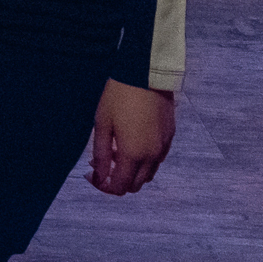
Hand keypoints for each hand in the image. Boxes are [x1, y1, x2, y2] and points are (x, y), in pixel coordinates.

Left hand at [86, 78, 174, 194]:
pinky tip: (132, 143)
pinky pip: (157, 160)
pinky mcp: (170, 137)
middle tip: (103, 163)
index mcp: (133, 155)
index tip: (92, 175)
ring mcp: (163, 147)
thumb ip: (101, 154)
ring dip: (131, 171)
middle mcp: (152, 157)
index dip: (104, 186)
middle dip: (117, 180)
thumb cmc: (118, 97)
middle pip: (135, 185)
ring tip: (117, 151)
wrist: (145, 75)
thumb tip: (99, 176)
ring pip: (148, 174)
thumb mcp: (103, 124)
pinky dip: (144, 161)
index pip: (120, 186)